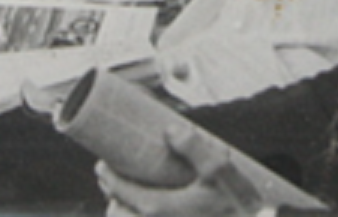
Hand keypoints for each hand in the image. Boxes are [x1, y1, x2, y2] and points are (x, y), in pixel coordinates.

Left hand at [97, 124, 263, 216]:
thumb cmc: (236, 205)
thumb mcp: (218, 170)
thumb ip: (195, 147)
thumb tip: (171, 130)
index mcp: (158, 208)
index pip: (121, 192)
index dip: (107, 177)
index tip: (101, 164)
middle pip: (121, 214)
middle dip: (113, 195)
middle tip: (110, 178)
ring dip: (126, 210)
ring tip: (127, 194)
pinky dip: (140, 216)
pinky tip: (151, 206)